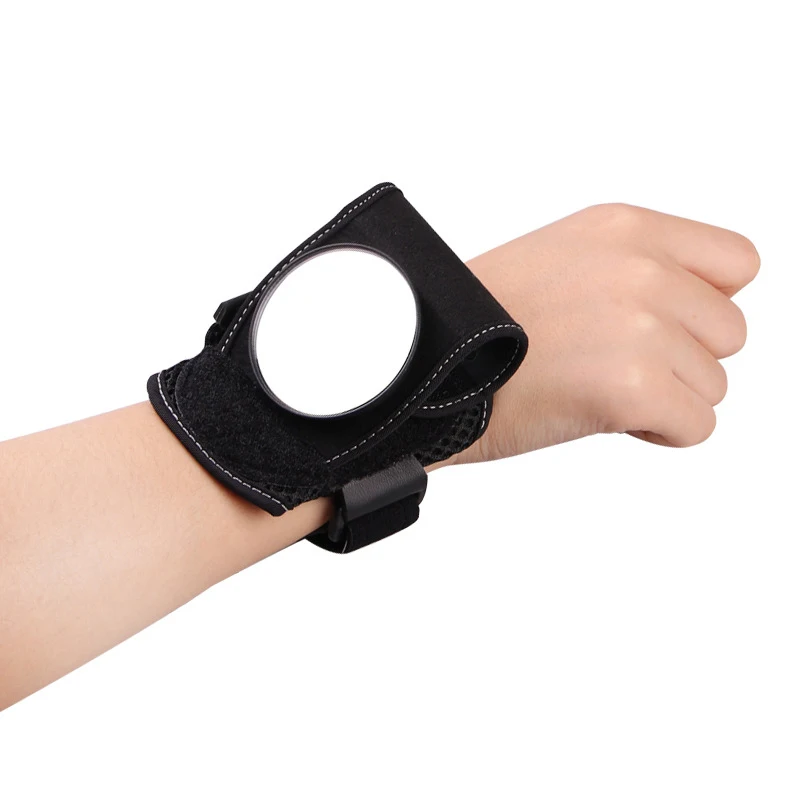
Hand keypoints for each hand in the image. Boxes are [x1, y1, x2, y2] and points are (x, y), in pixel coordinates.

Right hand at [449, 203, 759, 465]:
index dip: (703, 305)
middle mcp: (641, 269)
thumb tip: (703, 310)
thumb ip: (638, 270)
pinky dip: (656, 432)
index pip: (738, 264)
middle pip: (729, 333)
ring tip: (592, 386)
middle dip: (680, 358)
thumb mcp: (564, 258)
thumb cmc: (480, 323)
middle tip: (612, 364)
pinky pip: (697, 428)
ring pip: (713, 385)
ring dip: (663, 397)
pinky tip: (597, 414)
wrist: (422, 364)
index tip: (662, 327)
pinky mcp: (632, 388)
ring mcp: (640, 327)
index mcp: (625, 228)